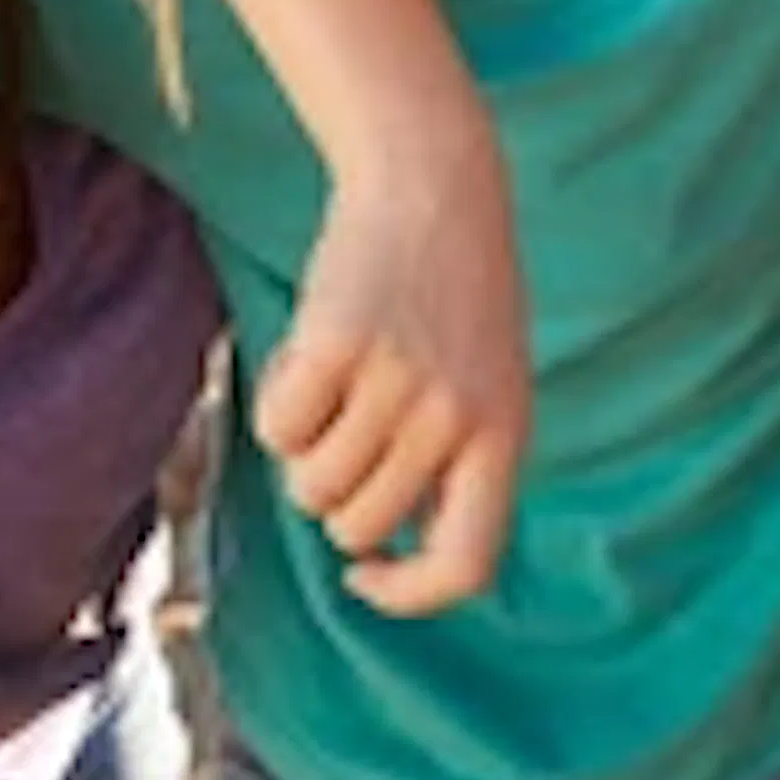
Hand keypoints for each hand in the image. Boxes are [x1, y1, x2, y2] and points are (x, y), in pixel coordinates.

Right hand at [259, 146, 527, 615]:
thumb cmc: (453, 297)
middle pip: (356, 526)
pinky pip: (276, 427)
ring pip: (310, 484)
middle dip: (334, 492)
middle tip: (348, 422)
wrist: (437, 186)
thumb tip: (386, 550)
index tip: (363, 574)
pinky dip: (276, 398)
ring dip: (303, 445)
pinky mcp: (338, 346)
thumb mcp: (488, 387)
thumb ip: (457, 466)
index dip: (406, 593)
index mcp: (504, 440)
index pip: (463, 567)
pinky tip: (312, 352)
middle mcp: (457, 421)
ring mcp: (398, 385)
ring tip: (337, 380)